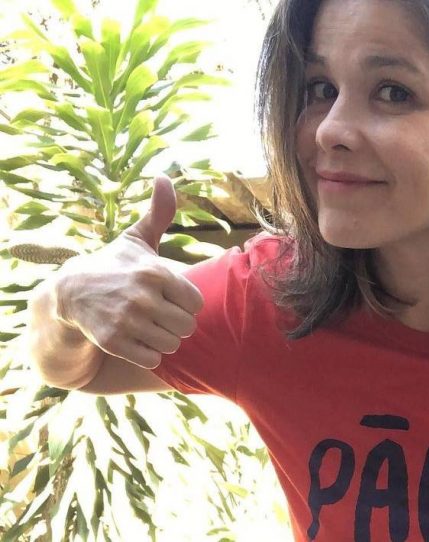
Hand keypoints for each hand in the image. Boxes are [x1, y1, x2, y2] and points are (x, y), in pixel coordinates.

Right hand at [55, 177, 203, 368]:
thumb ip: (159, 213)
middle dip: (176, 322)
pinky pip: (153, 358)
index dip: (186, 303)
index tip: (171, 297)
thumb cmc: (114, 264)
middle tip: (161, 314)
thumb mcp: (136, 238)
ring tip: (149, 326)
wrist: (70, 293)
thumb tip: (164, 176)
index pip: (196, 302)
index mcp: (155, 272)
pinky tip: (138, 340)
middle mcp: (143, 297)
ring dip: (164, 339)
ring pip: (171, 343)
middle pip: (186, 326)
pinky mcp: (114, 343)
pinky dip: (149, 353)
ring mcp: (127, 322)